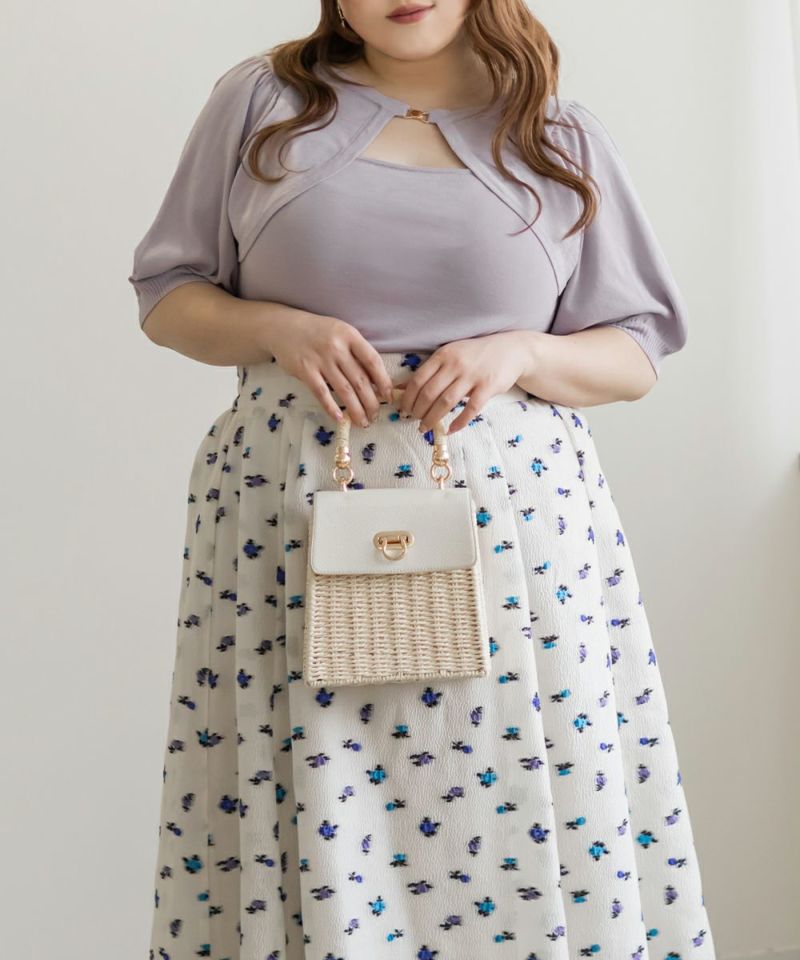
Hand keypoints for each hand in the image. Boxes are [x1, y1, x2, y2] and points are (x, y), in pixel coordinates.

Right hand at [267, 311, 394, 425]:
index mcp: (350, 335)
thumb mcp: (340, 333)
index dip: (384, 381)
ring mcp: (320, 359)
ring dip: (356, 410)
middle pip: (360, 380)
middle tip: (375, 416)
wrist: (283, 327)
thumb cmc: (318, 332)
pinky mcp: (305, 370)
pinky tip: (340, 419)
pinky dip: (332, 408)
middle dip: (371, 403)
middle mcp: (337, 347)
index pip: (373, 361)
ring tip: (363, 422)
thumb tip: (375, 381)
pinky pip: (322, 394)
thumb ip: (356, 352)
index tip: (388, 397)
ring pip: (344, 390)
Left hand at [393, 332, 535, 434]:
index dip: (407, 398)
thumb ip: (430, 370)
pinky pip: (470, 409)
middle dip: (417, 411)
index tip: (403, 409)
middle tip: (413, 420)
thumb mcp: (451, 354)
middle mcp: (455, 364)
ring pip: (446, 403)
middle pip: (429, 393)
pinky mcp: (488, 387)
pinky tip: (450, 430)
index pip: (418, 380)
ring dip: (432, 419)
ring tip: (424, 427)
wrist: (511, 349)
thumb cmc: (475, 354)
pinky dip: (458, 422)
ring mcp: (472, 376)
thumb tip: (401, 387)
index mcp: (443, 355)